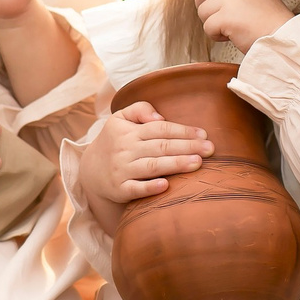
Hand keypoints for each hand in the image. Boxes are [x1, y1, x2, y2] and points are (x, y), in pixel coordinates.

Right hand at [78, 101, 213, 204]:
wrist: (90, 171)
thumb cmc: (114, 142)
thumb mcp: (120, 119)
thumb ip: (140, 109)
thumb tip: (160, 117)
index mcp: (128, 131)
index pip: (159, 129)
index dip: (182, 131)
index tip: (203, 135)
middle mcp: (125, 150)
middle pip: (160, 147)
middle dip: (186, 147)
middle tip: (209, 149)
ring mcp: (122, 170)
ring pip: (151, 166)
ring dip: (175, 164)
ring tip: (197, 163)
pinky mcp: (120, 190)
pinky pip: (136, 189)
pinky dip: (150, 187)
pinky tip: (166, 185)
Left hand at [194, 0, 296, 53]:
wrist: (284, 40)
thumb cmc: (273, 25)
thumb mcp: (259, 0)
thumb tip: (218, 3)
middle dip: (202, 3)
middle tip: (214, 16)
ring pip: (203, 11)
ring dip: (213, 25)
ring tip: (233, 29)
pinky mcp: (226, 16)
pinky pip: (208, 27)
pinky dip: (216, 36)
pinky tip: (232, 36)